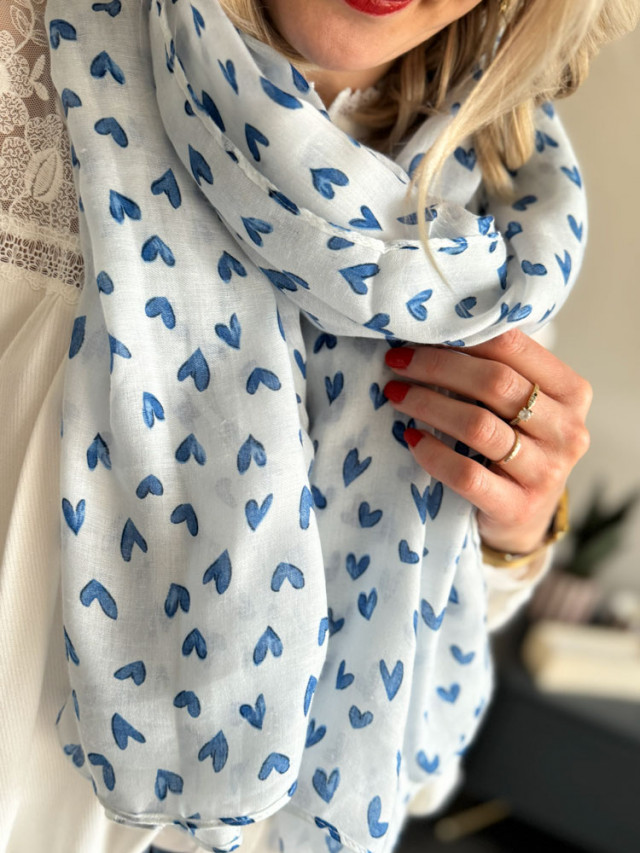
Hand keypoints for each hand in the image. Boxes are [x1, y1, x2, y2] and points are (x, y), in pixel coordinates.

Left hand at [383, 330, 591, 554]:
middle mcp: (567, 431)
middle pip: (495, 384)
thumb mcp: (522, 405)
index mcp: (572, 392)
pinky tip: (411, 438)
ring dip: (428, 405)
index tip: (417, 336)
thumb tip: (434, 332)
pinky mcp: (518, 507)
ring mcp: (546, 472)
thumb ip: (497, 370)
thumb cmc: (517, 446)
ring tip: (396, 395)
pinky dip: (433, 453)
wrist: (526, 519)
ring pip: (478, 426)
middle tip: (396, 363)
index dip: (461, 337)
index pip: (514, 347)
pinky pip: (466, 474)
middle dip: (437, 368)